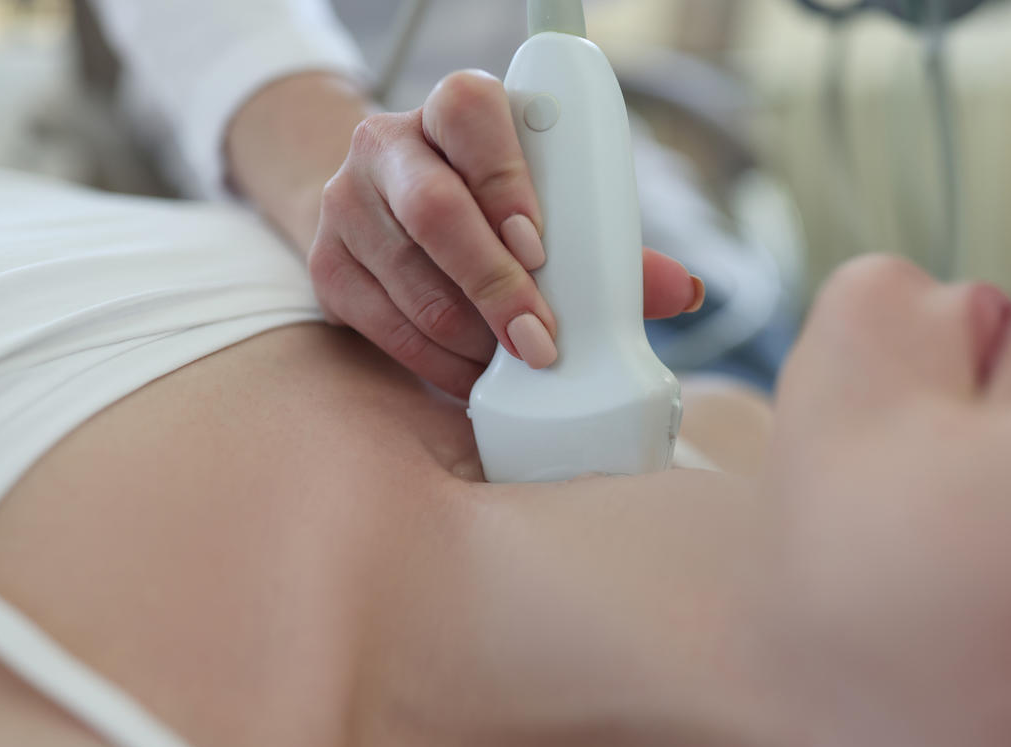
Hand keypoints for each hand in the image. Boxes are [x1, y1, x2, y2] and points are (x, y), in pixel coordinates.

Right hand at [307, 69, 703, 397]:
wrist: (387, 210)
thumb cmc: (487, 206)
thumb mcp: (540, 202)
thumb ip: (606, 243)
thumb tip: (681, 291)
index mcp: (451, 109)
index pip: (469, 116)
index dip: (505, 180)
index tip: (539, 244)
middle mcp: (388, 146)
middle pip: (435, 210)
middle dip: (494, 284)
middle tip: (538, 339)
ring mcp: (348, 205)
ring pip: (410, 277)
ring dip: (471, 334)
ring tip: (513, 360)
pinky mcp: (328, 266)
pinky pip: (384, 324)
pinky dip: (436, 359)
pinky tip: (472, 373)